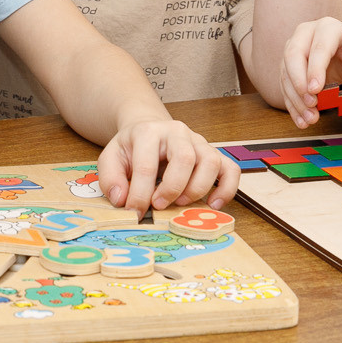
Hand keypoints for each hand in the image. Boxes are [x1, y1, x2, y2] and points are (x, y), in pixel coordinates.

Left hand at [97, 118, 238, 213]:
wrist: (149, 130)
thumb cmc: (131, 148)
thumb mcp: (111, 158)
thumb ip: (111, 179)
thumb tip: (122, 200)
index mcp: (148, 132)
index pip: (147, 164)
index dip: (140, 194)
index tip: (135, 212)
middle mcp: (177, 132)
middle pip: (185, 158)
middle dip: (172, 189)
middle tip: (159, 206)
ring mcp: (198, 142)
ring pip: (210, 162)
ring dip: (197, 189)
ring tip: (181, 204)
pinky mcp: (213, 153)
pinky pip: (231, 169)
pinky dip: (227, 189)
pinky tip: (213, 204)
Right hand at [281, 17, 341, 127]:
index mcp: (329, 28)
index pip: (319, 46)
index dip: (315, 68)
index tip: (316, 90)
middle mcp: (306, 33)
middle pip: (294, 55)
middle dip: (299, 82)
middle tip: (312, 104)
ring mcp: (293, 47)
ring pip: (285, 71)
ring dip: (295, 97)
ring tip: (310, 118)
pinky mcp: (287, 63)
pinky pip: (284, 83)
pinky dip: (292, 103)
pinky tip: (301, 119)